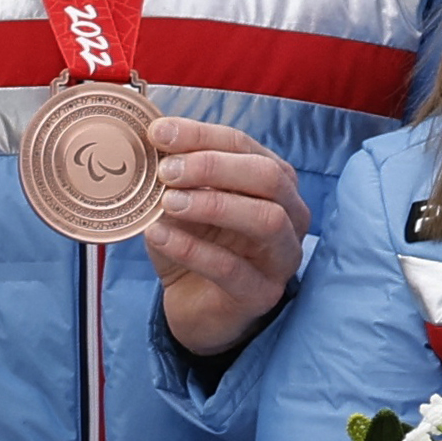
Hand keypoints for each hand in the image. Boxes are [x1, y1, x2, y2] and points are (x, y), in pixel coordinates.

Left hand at [140, 115, 309, 357]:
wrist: (194, 306)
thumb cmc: (193, 244)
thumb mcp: (180, 201)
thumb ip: (174, 173)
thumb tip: (151, 135)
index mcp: (274, 181)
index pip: (244, 146)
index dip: (201, 136)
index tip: (158, 134)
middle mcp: (290, 214)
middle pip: (268, 177)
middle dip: (213, 167)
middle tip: (166, 171)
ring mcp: (282, 257)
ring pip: (266, 219)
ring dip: (213, 204)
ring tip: (167, 202)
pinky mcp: (262, 294)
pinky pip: (232, 268)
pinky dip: (192, 249)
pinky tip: (158, 235)